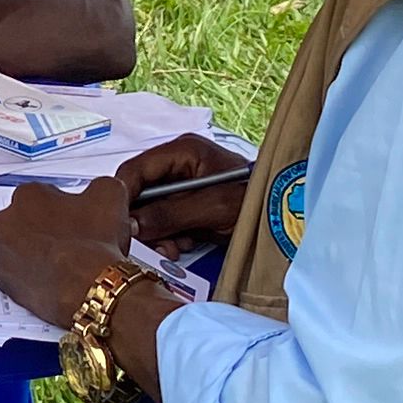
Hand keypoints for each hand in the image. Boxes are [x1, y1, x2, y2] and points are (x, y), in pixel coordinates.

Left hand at [0, 173, 136, 323]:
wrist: (90, 287)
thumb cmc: (93, 246)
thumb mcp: (111, 196)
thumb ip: (102, 184)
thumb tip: (102, 187)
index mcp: (27, 194)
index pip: (44, 194)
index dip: (65, 207)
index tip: (75, 217)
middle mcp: (5, 220)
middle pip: (25, 219)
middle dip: (44, 228)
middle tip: (69, 240)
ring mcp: (0, 251)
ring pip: (14, 245)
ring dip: (32, 250)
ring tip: (60, 260)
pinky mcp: (2, 280)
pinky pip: (10, 272)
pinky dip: (25, 274)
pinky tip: (48, 275)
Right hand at [110, 131, 257, 249]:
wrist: (287, 218)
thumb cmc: (253, 202)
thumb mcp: (213, 207)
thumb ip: (169, 214)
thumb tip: (129, 225)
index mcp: (182, 151)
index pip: (135, 169)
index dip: (121, 195)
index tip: (115, 224)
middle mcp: (178, 165)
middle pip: (141, 192)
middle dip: (141, 221)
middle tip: (146, 246)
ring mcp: (183, 187)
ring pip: (150, 211)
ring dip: (156, 234)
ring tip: (170, 251)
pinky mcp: (189, 206)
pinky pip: (165, 221)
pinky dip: (169, 237)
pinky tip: (181, 247)